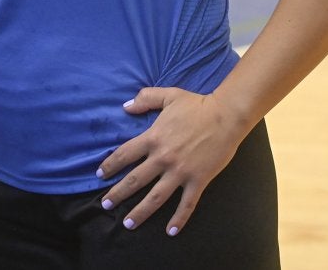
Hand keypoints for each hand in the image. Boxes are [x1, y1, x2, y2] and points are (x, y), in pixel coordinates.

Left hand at [95, 87, 246, 235]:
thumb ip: (145, 98)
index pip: (125, 154)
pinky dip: (179, 219)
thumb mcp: (168, 95)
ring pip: (155, 197)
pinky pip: (186, 204)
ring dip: (140, 212)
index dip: (110, 165)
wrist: (227, 116)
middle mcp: (163, 158)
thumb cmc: (198, 105)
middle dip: (117, 194)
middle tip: (105, 205)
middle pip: (135, 180)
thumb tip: (125, 106)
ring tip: (128, 223)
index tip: (100, 175)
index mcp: (153, 137)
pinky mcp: (198, 180)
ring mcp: (180, 171)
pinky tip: (170, 231)